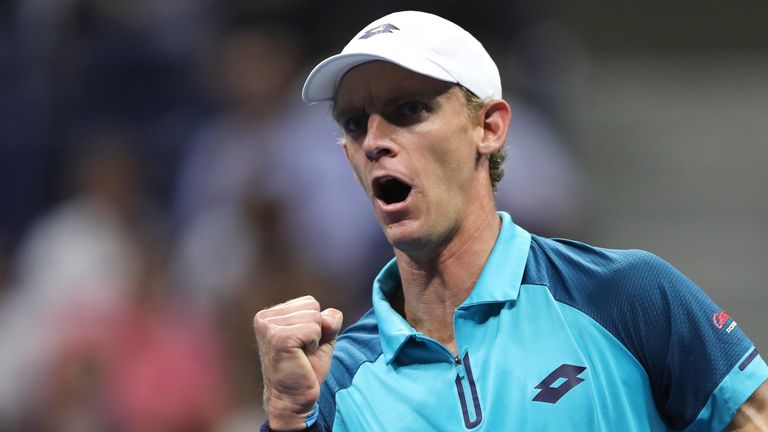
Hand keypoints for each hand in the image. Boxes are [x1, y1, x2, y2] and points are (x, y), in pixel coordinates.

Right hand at [253, 296, 342, 430]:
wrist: (294, 398)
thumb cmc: (306, 368)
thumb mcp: (322, 337)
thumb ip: (329, 319)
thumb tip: (327, 318)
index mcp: (269, 315)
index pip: (309, 302)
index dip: (316, 324)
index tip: (302, 344)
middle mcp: (264, 318)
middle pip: (312, 306)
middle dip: (316, 330)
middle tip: (302, 351)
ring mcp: (269, 327)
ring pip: (314, 317)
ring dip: (315, 339)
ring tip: (300, 355)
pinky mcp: (278, 338)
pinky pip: (313, 329)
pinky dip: (314, 344)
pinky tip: (301, 357)